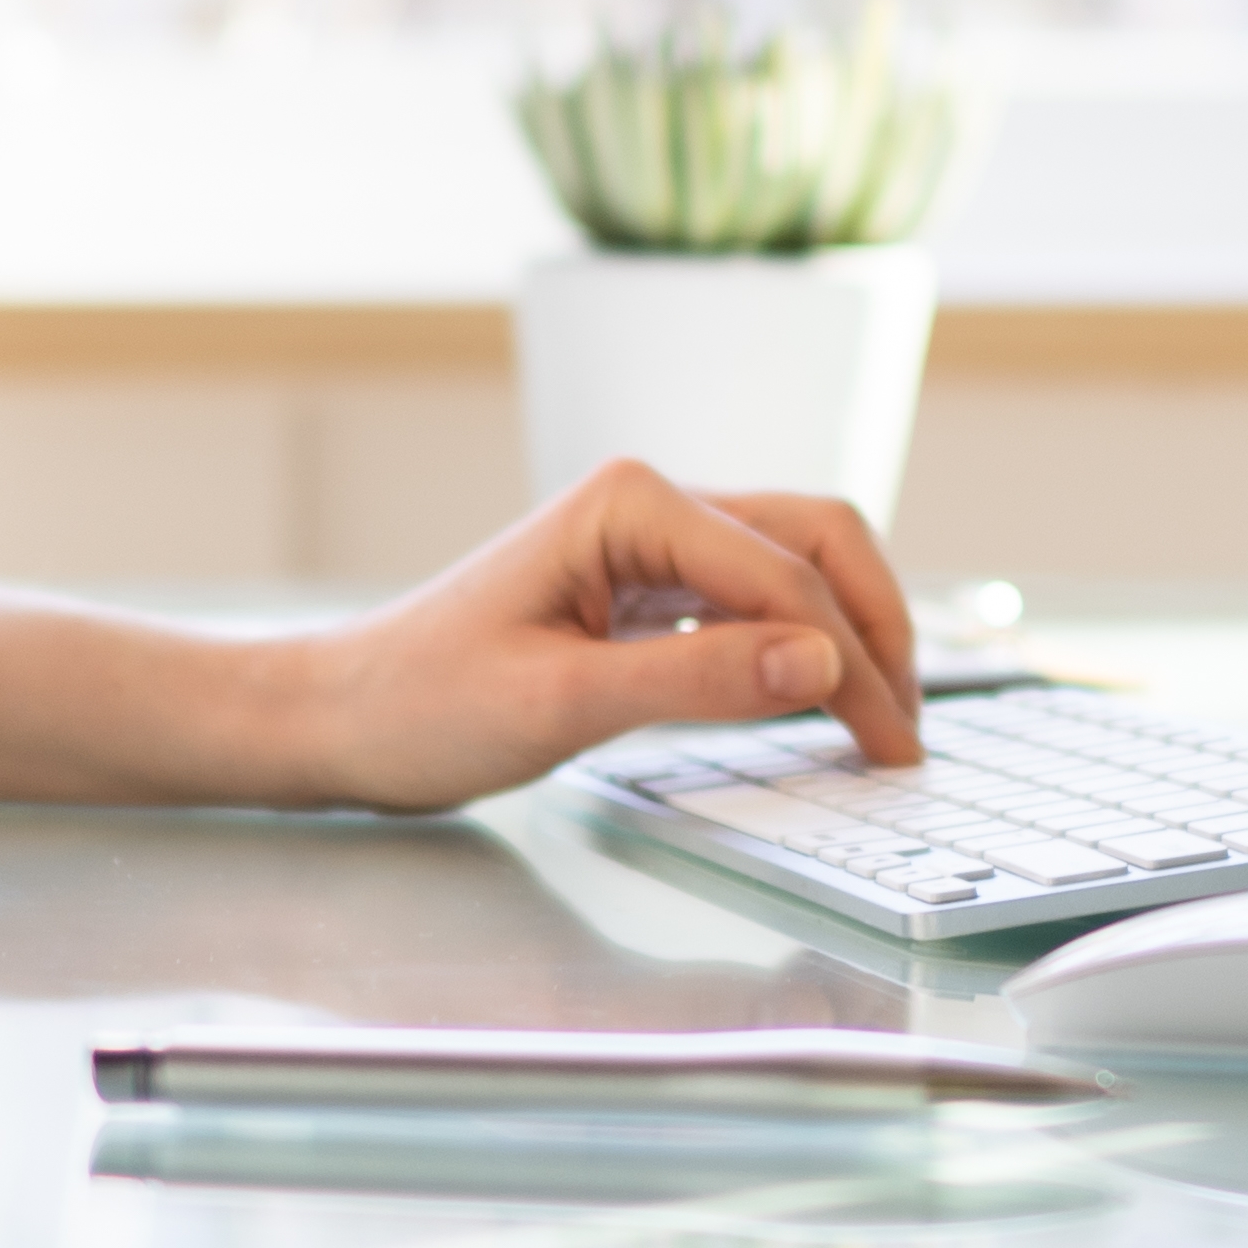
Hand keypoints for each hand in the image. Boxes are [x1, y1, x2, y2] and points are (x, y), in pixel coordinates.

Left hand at [228, 464, 926, 811]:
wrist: (341, 719)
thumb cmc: (423, 707)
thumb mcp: (559, 704)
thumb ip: (695, 680)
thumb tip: (823, 662)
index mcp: (632, 503)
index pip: (786, 573)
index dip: (852, 658)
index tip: (891, 744)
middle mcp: (653, 503)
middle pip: (816, 542)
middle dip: (875, 629)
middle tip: (907, 733)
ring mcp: (653, 544)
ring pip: (797, 566)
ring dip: (850, 633)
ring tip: (884, 722)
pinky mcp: (647, 589)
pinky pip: (755, 603)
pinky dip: (804, 648)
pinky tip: (822, 704)